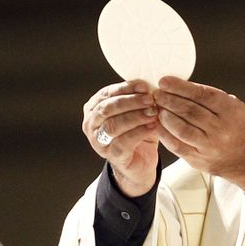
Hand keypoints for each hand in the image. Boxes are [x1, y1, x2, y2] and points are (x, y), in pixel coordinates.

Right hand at [83, 81, 160, 197]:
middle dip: (130, 101)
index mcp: (94, 108)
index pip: (107, 93)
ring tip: (153, 112)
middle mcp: (91, 124)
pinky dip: (140, 131)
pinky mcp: (111, 155)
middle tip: (150, 99)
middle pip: (107, 108)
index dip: (126, 88)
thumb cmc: (137, 130)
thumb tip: (149, 84)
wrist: (140, 161)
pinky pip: (124, 142)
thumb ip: (137, 98)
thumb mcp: (134, 111)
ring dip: (135, 116)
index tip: (145, 86)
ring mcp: (98, 141)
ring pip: (113, 125)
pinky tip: (153, 126)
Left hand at [152, 77, 244, 190]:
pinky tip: (158, 125)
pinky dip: (165, 134)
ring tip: (157, 107)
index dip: (180, 87)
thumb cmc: (241, 127)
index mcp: (230, 111)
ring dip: (165, 115)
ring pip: (180, 128)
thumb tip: (180, 87)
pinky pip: (177, 146)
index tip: (165, 81)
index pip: (201, 95)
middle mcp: (221, 129)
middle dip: (168, 100)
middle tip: (157, 93)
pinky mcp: (200, 160)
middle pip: (188, 111)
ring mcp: (210, 146)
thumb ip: (210, 97)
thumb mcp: (234, 106)